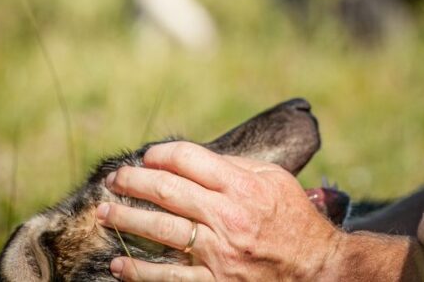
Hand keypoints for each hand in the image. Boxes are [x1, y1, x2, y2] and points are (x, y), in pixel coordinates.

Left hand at [95, 141, 344, 280]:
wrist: (320, 271)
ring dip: (125, 219)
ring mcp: (218, 253)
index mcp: (241, 186)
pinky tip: (118, 265)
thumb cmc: (296, 221)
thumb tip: (194, 158)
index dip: (160, 154)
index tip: (146, 157)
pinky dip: (139, 272)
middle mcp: (227, 217)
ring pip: (159, 231)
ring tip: (103, 212)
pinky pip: (168, 278)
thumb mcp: (275, 180)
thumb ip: (236, 166)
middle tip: (113, 180)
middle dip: (133, 182)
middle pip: (166, 191)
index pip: (187, 159)